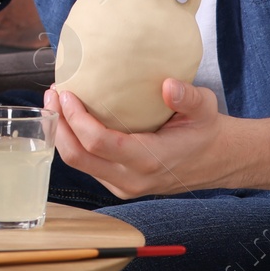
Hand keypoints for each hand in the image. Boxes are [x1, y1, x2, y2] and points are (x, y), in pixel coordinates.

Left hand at [44, 79, 245, 198]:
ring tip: (56, 102)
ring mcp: (123, 185)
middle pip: (78, 157)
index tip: (66, 93)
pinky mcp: (118, 183)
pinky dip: (74, 142)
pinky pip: (88, 165)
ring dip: (62, 133)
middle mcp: (132, 179)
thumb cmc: (206, 129)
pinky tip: (71, 118)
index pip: (99, 143)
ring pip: (79, 164)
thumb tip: (168, 85)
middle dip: (58, 125)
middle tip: (52, 94)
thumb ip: (188, 97)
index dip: (76, 119)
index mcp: (149, 160)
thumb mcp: (205, 107)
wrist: (217, 159)